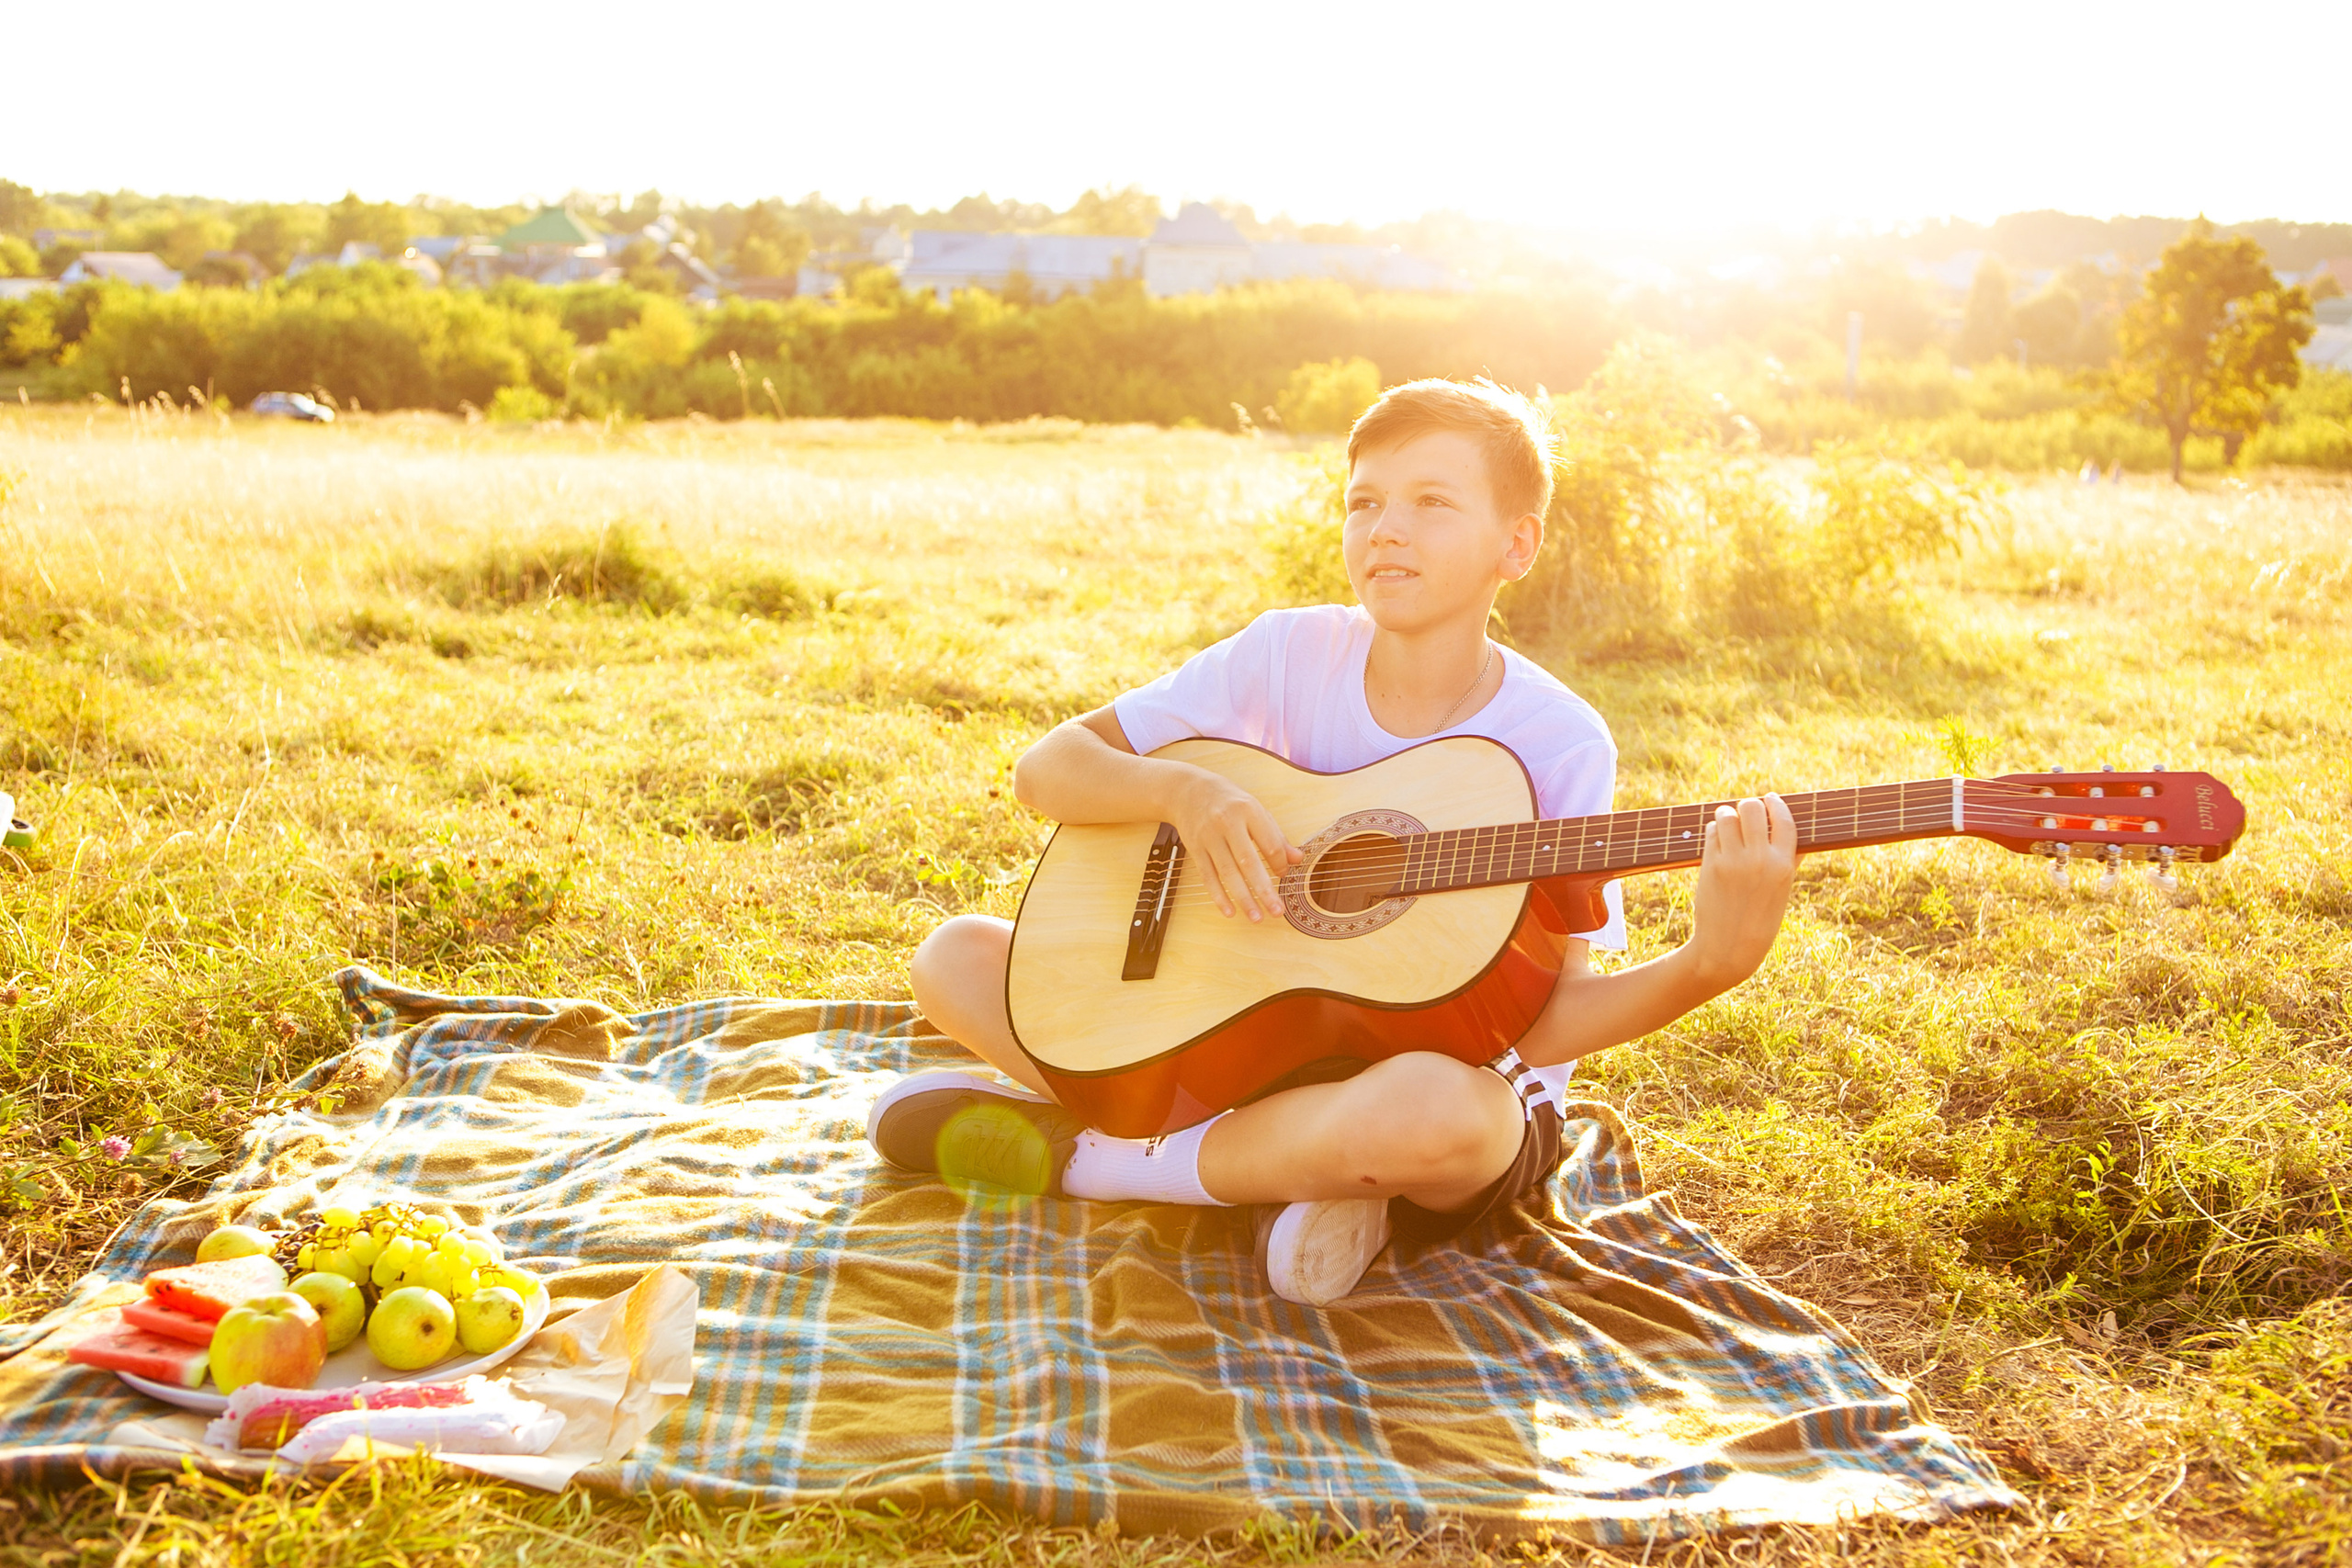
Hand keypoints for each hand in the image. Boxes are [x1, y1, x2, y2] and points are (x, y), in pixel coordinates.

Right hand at [1168, 767, 1301, 921]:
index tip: (1284, 875)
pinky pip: (1208, 876)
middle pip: (1248, 862)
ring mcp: (1209, 837)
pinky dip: (1218, 896)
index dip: (1280, 864)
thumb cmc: (1227, 801)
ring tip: (1257, 917)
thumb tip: (1298, 859)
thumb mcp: (1255, 809)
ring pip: (1228, 873)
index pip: (1269, 843)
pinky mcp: (1195, 848)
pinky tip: (1229, 911)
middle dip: (1264, 890)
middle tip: (1277, 911)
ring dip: (1243, 898)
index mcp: (1248, 810)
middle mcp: (1227, 823)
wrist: (1187, 790)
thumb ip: (1276, 835)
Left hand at [1688, 793, 1796, 990]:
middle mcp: (1760, 860)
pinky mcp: (1711, 865)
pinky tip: (1718, 841)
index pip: (1784, 819)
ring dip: (1727, 816)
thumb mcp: (1782, 890)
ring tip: (1728, 824)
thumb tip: (1793, 830)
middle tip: (1745, 814)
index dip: (1776, 804)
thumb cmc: (1760, 919)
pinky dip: (1715, 831)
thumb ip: (1788, 859)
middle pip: (1752, 808)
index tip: (1770, 799)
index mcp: (1784, 865)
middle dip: (1748, 807)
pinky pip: (1712, 833)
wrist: (1730, 948)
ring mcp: (1733, 861)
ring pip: (1727, 816)